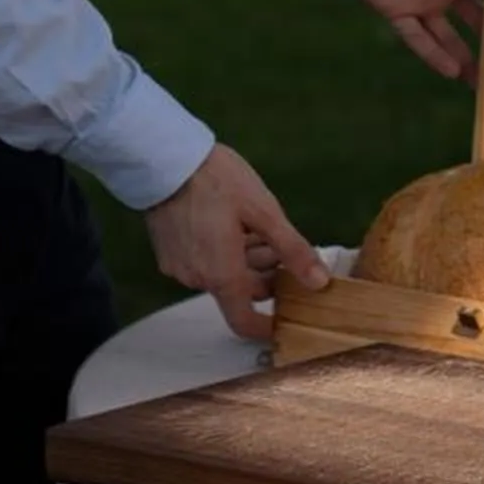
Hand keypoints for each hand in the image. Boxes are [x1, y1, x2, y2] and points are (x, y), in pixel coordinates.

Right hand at [142, 143, 328, 341]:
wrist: (163, 157)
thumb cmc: (215, 180)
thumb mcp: (263, 211)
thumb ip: (292, 250)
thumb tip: (319, 282)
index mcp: (221, 275)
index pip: (245, 322)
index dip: (267, 326)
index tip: (287, 314)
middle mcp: (197, 278)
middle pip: (239, 291)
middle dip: (265, 273)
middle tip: (281, 244)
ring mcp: (179, 266)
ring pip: (222, 274)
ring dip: (245, 259)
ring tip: (257, 226)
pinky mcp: (168, 251)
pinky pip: (203, 262)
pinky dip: (222, 251)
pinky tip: (231, 222)